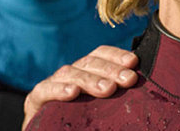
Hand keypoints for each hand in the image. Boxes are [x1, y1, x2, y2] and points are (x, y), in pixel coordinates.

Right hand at [22, 45, 138, 129]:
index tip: (134, 62)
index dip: (116, 55)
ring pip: (70, 72)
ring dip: (90, 79)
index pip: (100, 54)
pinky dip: (58, 89)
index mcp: (87, 72)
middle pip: (89, 63)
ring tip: (108, 89)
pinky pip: (44, 90)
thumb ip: (118, 100)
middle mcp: (70, 74)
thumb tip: (144, 89)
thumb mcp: (104, 109)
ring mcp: (52, 85)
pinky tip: (72, 92)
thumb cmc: (84, 123)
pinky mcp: (35, 100)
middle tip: (129, 79)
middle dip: (110, 69)